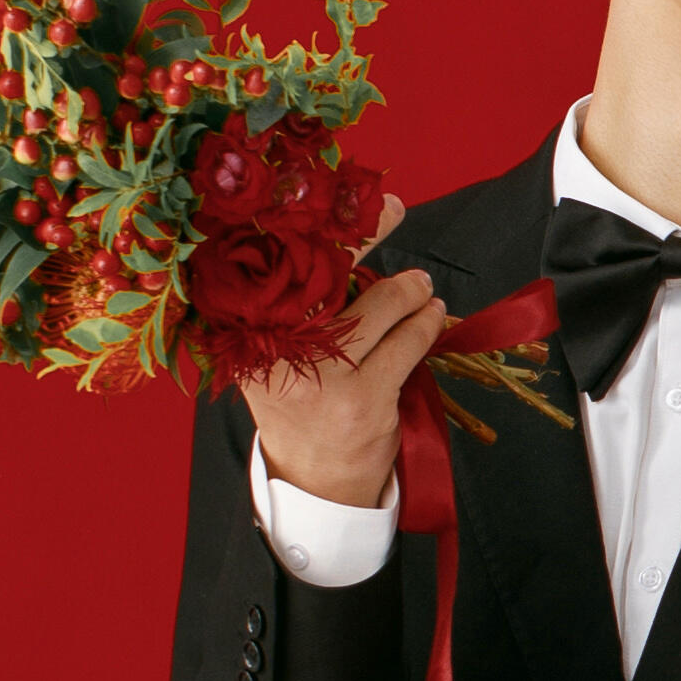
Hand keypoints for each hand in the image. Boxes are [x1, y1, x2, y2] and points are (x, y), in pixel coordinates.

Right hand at [242, 238, 447, 512]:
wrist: (314, 482)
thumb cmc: (301, 408)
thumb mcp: (280, 359)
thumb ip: (300, 312)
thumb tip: (352, 253)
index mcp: (248, 334)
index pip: (283, 263)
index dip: (321, 224)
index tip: (350, 198)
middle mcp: (277, 350)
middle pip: (329, 272)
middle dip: (367, 234)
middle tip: (392, 213)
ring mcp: (324, 376)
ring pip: (379, 307)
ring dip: (410, 290)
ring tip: (423, 289)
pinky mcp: (363, 398)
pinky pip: (406, 343)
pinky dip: (424, 324)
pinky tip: (432, 316)